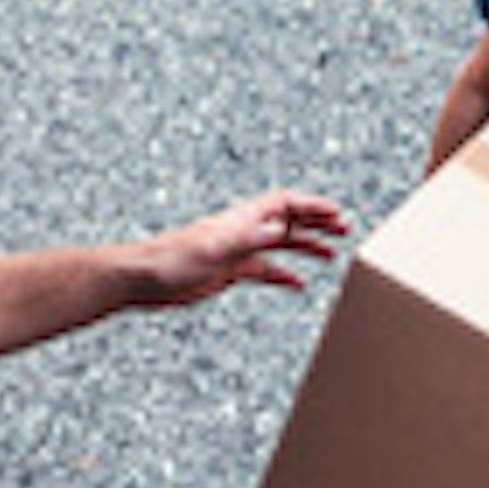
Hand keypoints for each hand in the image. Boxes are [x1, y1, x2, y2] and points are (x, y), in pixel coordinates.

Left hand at [135, 190, 351, 310]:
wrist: (143, 278)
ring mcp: (237, 251)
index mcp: (241, 219)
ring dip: (306, 247)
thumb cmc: (171, 259)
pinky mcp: (229, 271)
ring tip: (331, 255)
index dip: (312, 205)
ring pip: (281, 244)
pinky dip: (284, 275)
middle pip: (288, 220)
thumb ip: (248, 238)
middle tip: (344, 229)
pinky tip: (298, 284)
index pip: (285, 203)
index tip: (337, 213)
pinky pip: (265, 270)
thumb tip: (281, 229)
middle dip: (317, 222)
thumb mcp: (214, 248)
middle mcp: (242, 231)